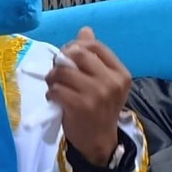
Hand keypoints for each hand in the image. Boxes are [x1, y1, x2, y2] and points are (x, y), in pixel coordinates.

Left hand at [48, 30, 131, 167]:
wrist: (99, 141)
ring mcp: (96, 94)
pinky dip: (51, 93)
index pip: (95, 46)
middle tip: (59, 73)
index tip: (68, 57)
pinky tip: (56, 100)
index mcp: (120, 73)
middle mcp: (111, 82)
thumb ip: (93, 56)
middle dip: (62, 61)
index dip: (76, 47)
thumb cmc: (99, 108)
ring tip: (56, 88)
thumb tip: (85, 30)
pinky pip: (55, 89)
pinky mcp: (80, 106)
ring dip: (53, 79)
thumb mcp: (103, 81)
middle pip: (76, 55)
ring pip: (62, 71)